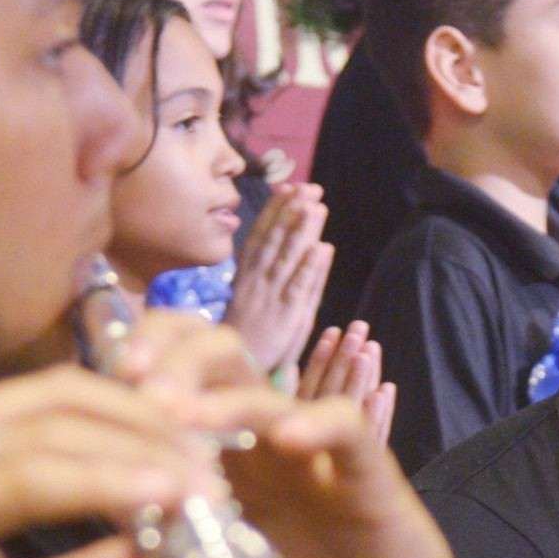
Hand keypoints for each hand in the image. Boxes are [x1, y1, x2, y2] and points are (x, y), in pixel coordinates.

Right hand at [0, 370, 206, 557]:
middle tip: (227, 467)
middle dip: (158, 427)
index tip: (212, 457)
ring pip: (54, 430)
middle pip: (68, 400)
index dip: (143, 421)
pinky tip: (159, 501)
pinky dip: (101, 486)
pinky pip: (26, 480)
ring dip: (144, 453)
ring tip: (212, 487)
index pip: (62, 406)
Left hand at [103, 312, 492, 557]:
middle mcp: (265, 442)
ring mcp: (317, 454)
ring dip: (222, 394)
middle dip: (170, 356)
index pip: (176, 374)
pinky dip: (315, 423)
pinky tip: (285, 441)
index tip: (96, 386)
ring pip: (270, 385)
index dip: (136, 363)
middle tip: (135, 384)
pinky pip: (346, 427)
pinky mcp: (369, 476)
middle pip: (219, 354)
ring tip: (184, 415)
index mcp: (222, 459)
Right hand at [225, 181, 333, 374]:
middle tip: (309, 187)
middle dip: (292, 212)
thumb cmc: (245, 336)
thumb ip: (259, 272)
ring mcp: (271, 298)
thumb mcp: (247, 299)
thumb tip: (260, 248)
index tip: (288, 187)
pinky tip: (322, 248)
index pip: (260, 235)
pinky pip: (301, 288)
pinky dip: (311, 268)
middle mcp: (257, 282)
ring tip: (316, 207)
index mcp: (246, 276)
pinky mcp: (288, 317)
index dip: (275, 210)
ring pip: (288, 258)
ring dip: (302, 231)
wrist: (237, 370)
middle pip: (275, 240)